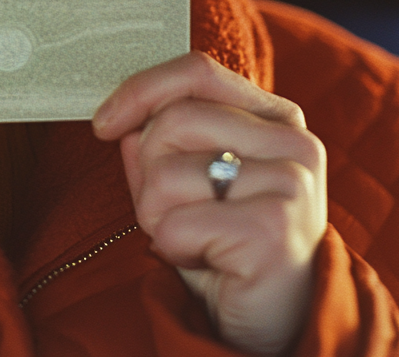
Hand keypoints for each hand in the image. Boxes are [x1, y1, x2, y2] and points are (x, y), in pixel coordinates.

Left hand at [93, 51, 325, 356]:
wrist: (276, 326)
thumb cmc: (226, 243)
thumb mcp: (189, 180)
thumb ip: (157, 140)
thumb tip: (121, 121)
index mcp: (276, 117)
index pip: (197, 71)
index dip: (140, 89)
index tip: (104, 124)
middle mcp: (294, 141)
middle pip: (173, 119)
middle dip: (149, 170)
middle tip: (174, 210)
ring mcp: (291, 183)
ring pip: (167, 172)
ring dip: (159, 214)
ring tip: (194, 238)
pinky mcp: (274, 229)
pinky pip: (177, 223)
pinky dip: (173, 247)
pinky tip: (206, 261)